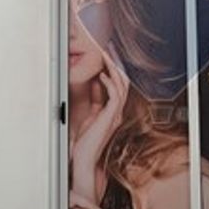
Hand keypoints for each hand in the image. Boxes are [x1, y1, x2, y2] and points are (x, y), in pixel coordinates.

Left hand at [71, 48, 128, 201]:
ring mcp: (116, 115)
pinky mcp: (111, 118)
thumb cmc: (86, 141)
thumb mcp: (90, 115)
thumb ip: (95, 99)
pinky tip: (102, 76)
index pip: (119, 84)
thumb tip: (96, 83)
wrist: (85, 160)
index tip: (109, 55)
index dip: (115, 69)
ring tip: (108, 56)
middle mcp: (117, 111)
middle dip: (117, 64)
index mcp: (113, 110)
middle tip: (111, 48)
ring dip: (114, 70)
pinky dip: (109, 84)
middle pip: (123, 81)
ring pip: (122, 85)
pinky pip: (115, 96)